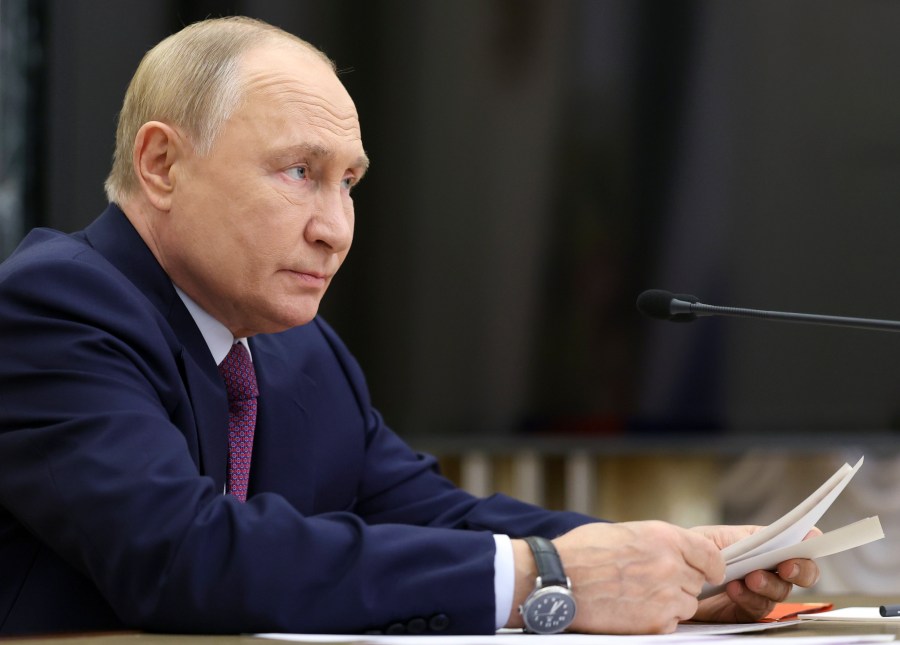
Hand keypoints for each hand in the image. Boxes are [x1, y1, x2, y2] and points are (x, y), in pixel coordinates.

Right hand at [509, 521, 725, 633]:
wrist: (558, 579)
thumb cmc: (582, 552)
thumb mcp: (626, 533)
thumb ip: (658, 543)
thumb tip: (676, 553)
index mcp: (664, 537)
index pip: (711, 555)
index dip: (711, 566)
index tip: (708, 572)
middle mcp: (671, 565)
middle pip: (698, 581)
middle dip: (682, 583)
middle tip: (652, 583)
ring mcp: (665, 596)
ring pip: (687, 604)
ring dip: (670, 602)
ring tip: (639, 596)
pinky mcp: (656, 623)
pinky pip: (671, 623)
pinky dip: (657, 619)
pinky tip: (632, 609)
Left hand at [690, 525, 821, 622]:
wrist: (669, 576)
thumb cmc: (690, 552)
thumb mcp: (713, 538)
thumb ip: (742, 538)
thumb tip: (770, 537)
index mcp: (762, 544)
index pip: (795, 543)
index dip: (808, 541)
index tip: (811, 540)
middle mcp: (766, 568)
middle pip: (800, 572)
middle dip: (799, 570)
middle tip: (786, 567)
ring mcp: (759, 591)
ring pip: (780, 592)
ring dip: (768, 584)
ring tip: (749, 578)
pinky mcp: (746, 611)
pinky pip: (757, 609)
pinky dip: (748, 598)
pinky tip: (734, 589)